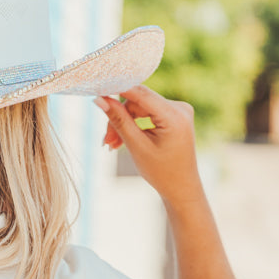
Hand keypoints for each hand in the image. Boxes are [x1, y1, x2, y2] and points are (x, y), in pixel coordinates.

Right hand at [94, 85, 203, 209]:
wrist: (181, 187)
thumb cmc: (161, 171)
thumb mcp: (136, 146)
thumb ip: (119, 120)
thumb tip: (100, 100)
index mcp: (174, 116)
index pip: (140, 93)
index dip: (116, 91)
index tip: (97, 94)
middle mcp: (180, 108)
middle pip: (139, 102)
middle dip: (120, 118)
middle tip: (106, 141)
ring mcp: (179, 110)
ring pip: (141, 107)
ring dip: (125, 123)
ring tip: (112, 145)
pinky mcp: (174, 115)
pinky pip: (148, 112)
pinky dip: (135, 124)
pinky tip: (123, 139)